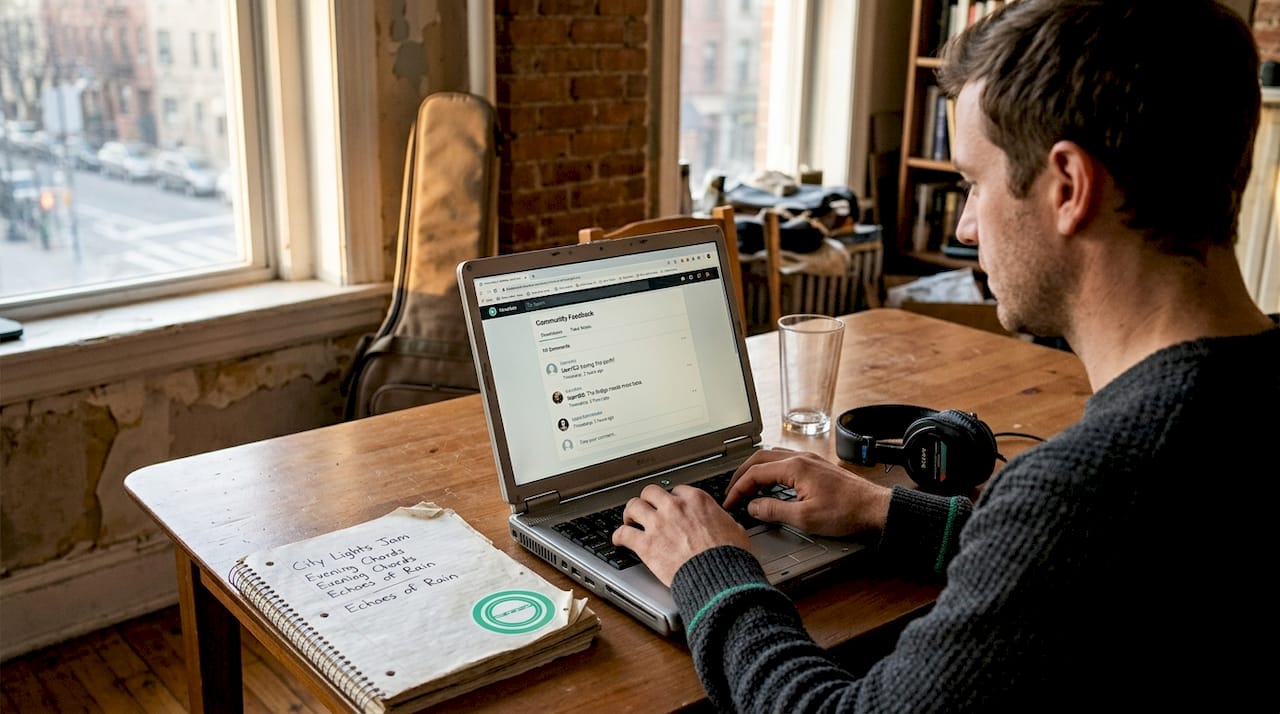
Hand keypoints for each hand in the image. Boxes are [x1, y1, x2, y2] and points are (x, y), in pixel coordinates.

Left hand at [612, 484, 748, 585]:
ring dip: (630, 513)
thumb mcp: (734, 529)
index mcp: (696, 500)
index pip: (677, 491)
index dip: (673, 499)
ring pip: (633, 506)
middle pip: (651, 492)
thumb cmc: (729, 557)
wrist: (719, 577)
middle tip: (647, 508)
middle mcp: (674, 507)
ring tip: (629, 519)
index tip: (671, 506)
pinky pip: (623, 534)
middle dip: (648, 500)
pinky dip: (618, 536)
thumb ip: (723, 521)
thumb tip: (725, 523)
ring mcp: (658, 524)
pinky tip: (618, 540)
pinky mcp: (646, 544)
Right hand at [724, 448, 891, 537]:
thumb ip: (773, 511)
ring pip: (772, 457)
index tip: (729, 503)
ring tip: (746, 488)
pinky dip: (770, 471)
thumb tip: (752, 507)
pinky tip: (770, 484)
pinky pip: (784, 461)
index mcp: (795, 467)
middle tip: (731, 493)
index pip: (755, 473)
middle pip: (759, 459)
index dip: (738, 489)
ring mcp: (809, 460)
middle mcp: (800, 458)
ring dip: (755, 471)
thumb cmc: (846, 512)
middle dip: (741, 475)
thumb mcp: (804, 518)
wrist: (874, 508)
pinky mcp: (816, 466)